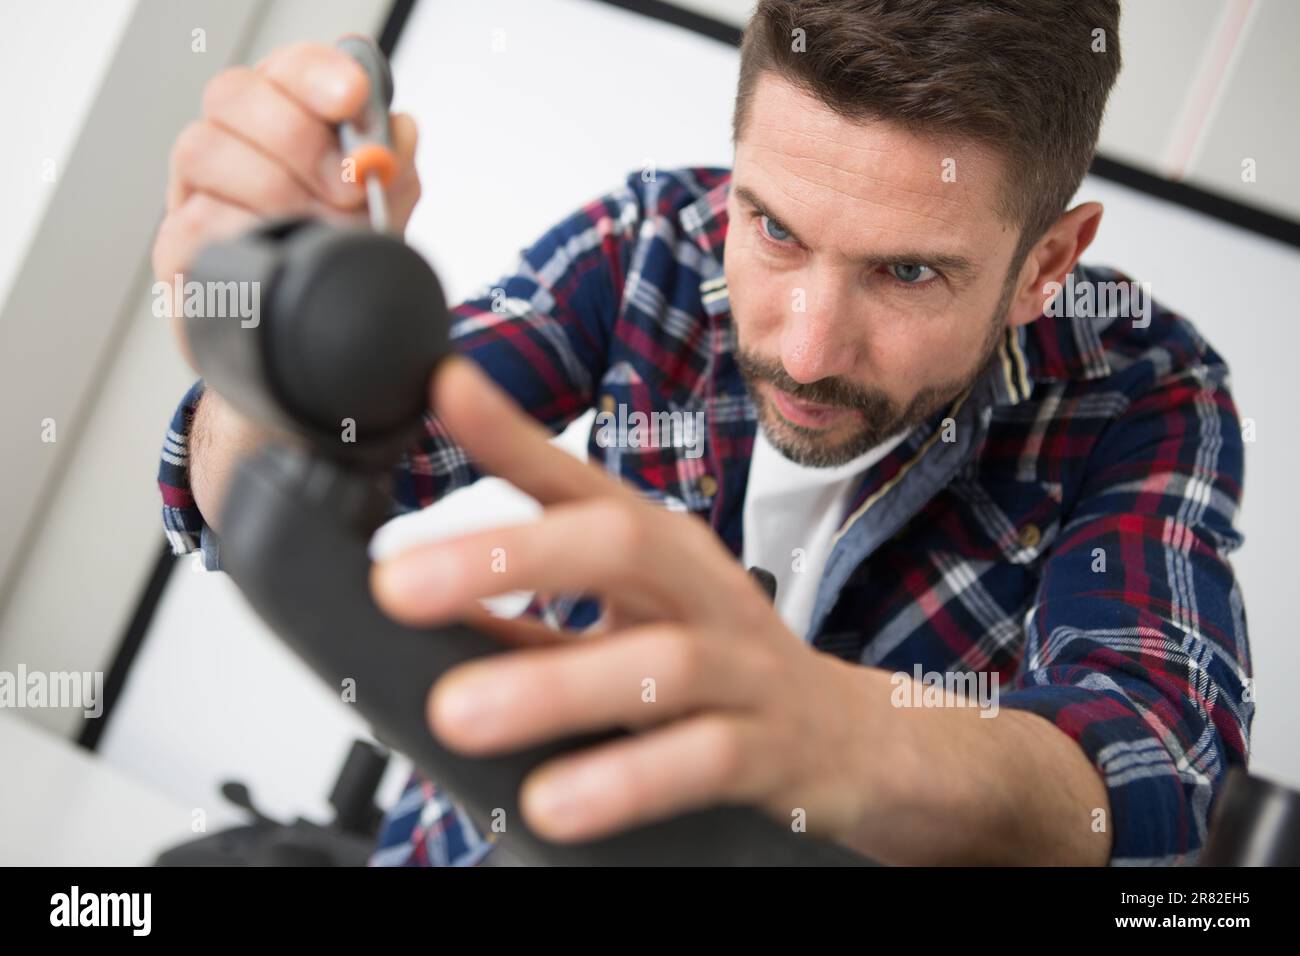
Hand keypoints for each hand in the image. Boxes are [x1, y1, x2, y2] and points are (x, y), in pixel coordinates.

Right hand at [153, 41, 421, 367]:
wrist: (315, 342)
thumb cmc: (341, 260)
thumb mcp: (386, 209)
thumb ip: (396, 167)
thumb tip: (395, 131)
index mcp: (286, 117)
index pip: (286, 68)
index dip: (318, 74)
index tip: (353, 100)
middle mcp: (234, 142)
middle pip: (234, 96)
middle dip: (300, 139)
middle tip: (349, 187)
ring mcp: (198, 191)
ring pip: (204, 149)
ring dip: (274, 188)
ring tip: (318, 229)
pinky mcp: (177, 245)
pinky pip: (194, 220)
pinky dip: (245, 233)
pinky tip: (279, 250)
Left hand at [370, 357, 892, 844]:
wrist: (849, 737)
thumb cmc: (719, 663)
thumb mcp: (624, 622)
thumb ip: (526, 612)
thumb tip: (414, 591)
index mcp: (658, 550)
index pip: (580, 481)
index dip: (511, 436)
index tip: (441, 393)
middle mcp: (702, 589)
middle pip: (622, 545)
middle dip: (514, 555)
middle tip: (403, 583)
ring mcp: (743, 666)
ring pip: (662, 663)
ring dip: (555, 686)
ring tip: (458, 714)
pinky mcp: (772, 748)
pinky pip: (704, 759)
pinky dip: (628, 781)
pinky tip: (556, 803)